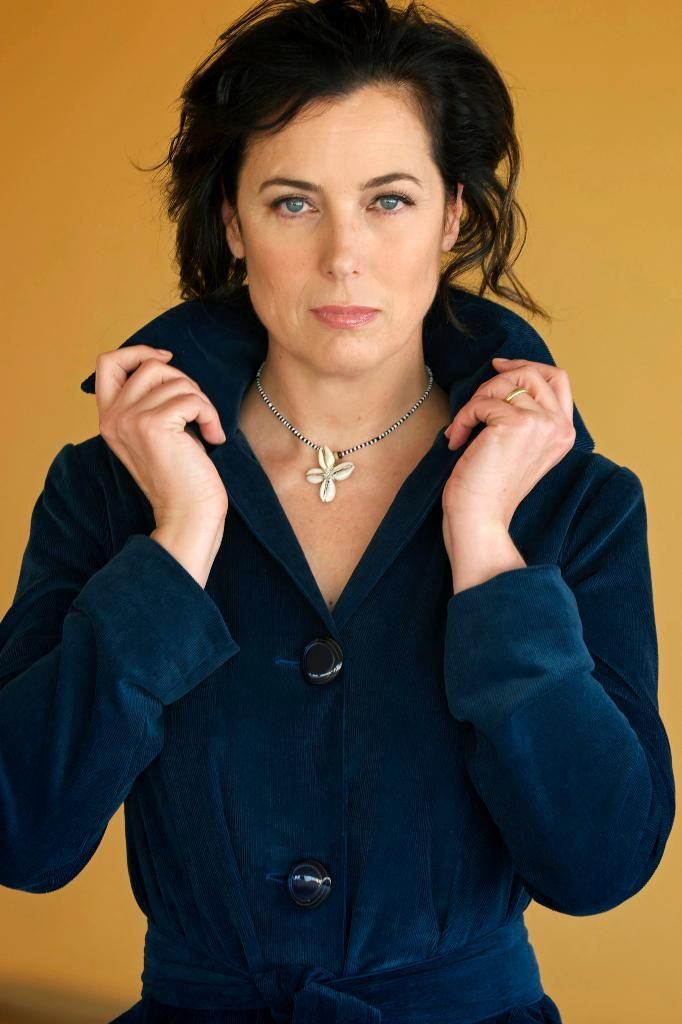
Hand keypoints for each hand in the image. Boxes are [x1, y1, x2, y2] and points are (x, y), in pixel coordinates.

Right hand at [94, 344, 229, 528]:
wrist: (187, 515)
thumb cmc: (181, 477)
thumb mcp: (155, 433)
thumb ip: (148, 402)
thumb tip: (164, 362)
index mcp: (109, 418)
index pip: (107, 362)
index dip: (139, 352)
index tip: (166, 358)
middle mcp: (113, 417)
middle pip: (151, 366)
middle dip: (184, 382)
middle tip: (197, 412)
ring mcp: (130, 420)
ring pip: (176, 380)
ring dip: (201, 401)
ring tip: (206, 428)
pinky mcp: (153, 425)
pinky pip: (192, 399)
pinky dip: (210, 415)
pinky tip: (213, 437)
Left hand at [442, 355, 575, 533]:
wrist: (479, 518)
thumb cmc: (490, 487)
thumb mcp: (518, 446)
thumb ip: (525, 415)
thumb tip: (505, 373)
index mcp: (564, 433)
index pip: (558, 379)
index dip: (527, 365)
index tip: (499, 366)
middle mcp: (559, 426)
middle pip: (531, 373)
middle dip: (494, 383)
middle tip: (473, 409)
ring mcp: (541, 423)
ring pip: (503, 384)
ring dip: (475, 402)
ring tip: (463, 429)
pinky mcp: (516, 424)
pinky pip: (481, 403)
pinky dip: (462, 418)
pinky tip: (456, 441)